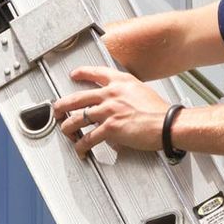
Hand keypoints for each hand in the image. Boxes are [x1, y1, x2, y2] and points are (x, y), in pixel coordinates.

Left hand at [53, 66, 167, 156]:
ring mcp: (108, 111)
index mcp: (121, 82)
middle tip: (57, 110)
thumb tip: (119, 108)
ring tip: (66, 132)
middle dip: (62, 105)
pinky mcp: (109, 128)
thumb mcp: (142, 93)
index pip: (96, 73)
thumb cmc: (160, 112)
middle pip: (77, 97)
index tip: (74, 75)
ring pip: (76, 119)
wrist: (167, 124)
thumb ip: (127, 97)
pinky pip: (88, 139)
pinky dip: (81, 147)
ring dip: (67, 128)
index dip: (82, 73)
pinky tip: (81, 150)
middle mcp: (111, 94)